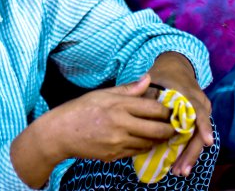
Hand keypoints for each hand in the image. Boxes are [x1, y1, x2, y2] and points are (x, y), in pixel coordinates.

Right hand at [47, 75, 174, 161]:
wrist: (60, 133)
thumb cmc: (80, 109)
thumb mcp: (102, 94)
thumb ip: (127, 89)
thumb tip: (148, 79)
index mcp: (118, 105)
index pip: (153, 108)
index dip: (167, 110)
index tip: (172, 110)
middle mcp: (121, 124)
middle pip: (158, 129)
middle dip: (170, 129)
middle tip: (175, 126)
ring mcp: (118, 142)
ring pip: (150, 143)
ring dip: (159, 139)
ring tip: (163, 133)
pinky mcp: (115, 155)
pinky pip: (138, 152)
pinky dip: (145, 146)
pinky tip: (145, 141)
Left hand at [147, 52, 212, 176]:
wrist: (175, 68)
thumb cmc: (163, 76)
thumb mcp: (154, 81)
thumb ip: (148, 95)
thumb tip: (141, 111)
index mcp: (190, 94)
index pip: (200, 111)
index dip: (204, 126)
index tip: (206, 141)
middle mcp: (200, 105)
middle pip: (200, 131)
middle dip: (192, 152)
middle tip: (182, 169)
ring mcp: (201, 113)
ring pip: (198, 138)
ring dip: (189, 155)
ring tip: (180, 171)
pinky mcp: (197, 121)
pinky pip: (194, 137)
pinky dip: (187, 150)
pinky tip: (180, 164)